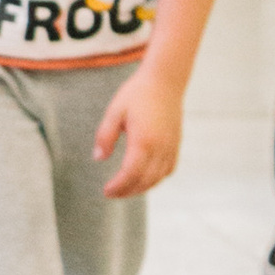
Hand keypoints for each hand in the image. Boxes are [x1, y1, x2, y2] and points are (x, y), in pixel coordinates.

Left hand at [94, 55, 183, 198]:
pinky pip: (168, 170)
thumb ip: (105, 136)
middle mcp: (160, 148)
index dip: (118, 186)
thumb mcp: (114, 112)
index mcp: (144, 141)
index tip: (106, 191)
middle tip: (112, 193)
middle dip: (127, 191)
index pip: (131, 174)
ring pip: (158, 178)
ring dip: (141, 188)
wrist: (165, 81)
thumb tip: (99, 158)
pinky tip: (144, 179)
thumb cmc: (137, 94)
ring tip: (125, 189)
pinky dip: (156, 179)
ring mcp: (171, 147)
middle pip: (145, 181)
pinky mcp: (176, 144)